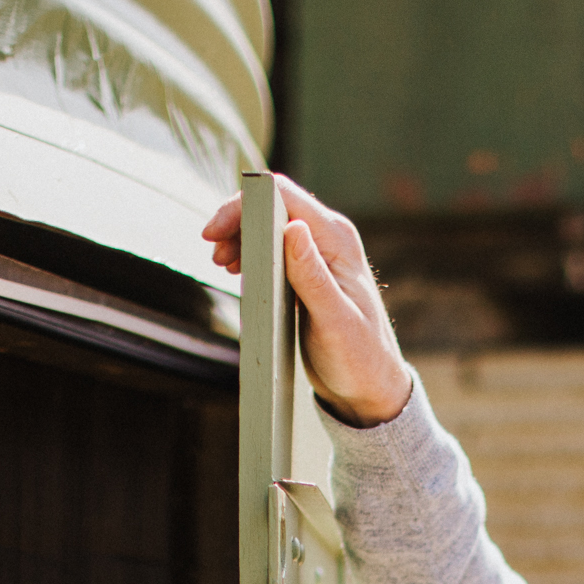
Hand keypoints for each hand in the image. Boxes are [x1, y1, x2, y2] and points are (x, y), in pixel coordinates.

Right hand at [201, 174, 416, 426]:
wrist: (369, 386)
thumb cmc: (360, 358)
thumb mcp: (334, 320)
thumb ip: (313, 275)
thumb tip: (292, 229)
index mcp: (338, 240)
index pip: (284, 197)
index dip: (243, 206)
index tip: (214, 231)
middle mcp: (328, 239)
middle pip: (272, 205)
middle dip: (237, 222)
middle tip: (215, 255)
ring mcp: (317, 255)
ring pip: (269, 225)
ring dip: (240, 238)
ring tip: (223, 264)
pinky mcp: (306, 273)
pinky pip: (272, 248)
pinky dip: (250, 254)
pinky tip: (238, 272)